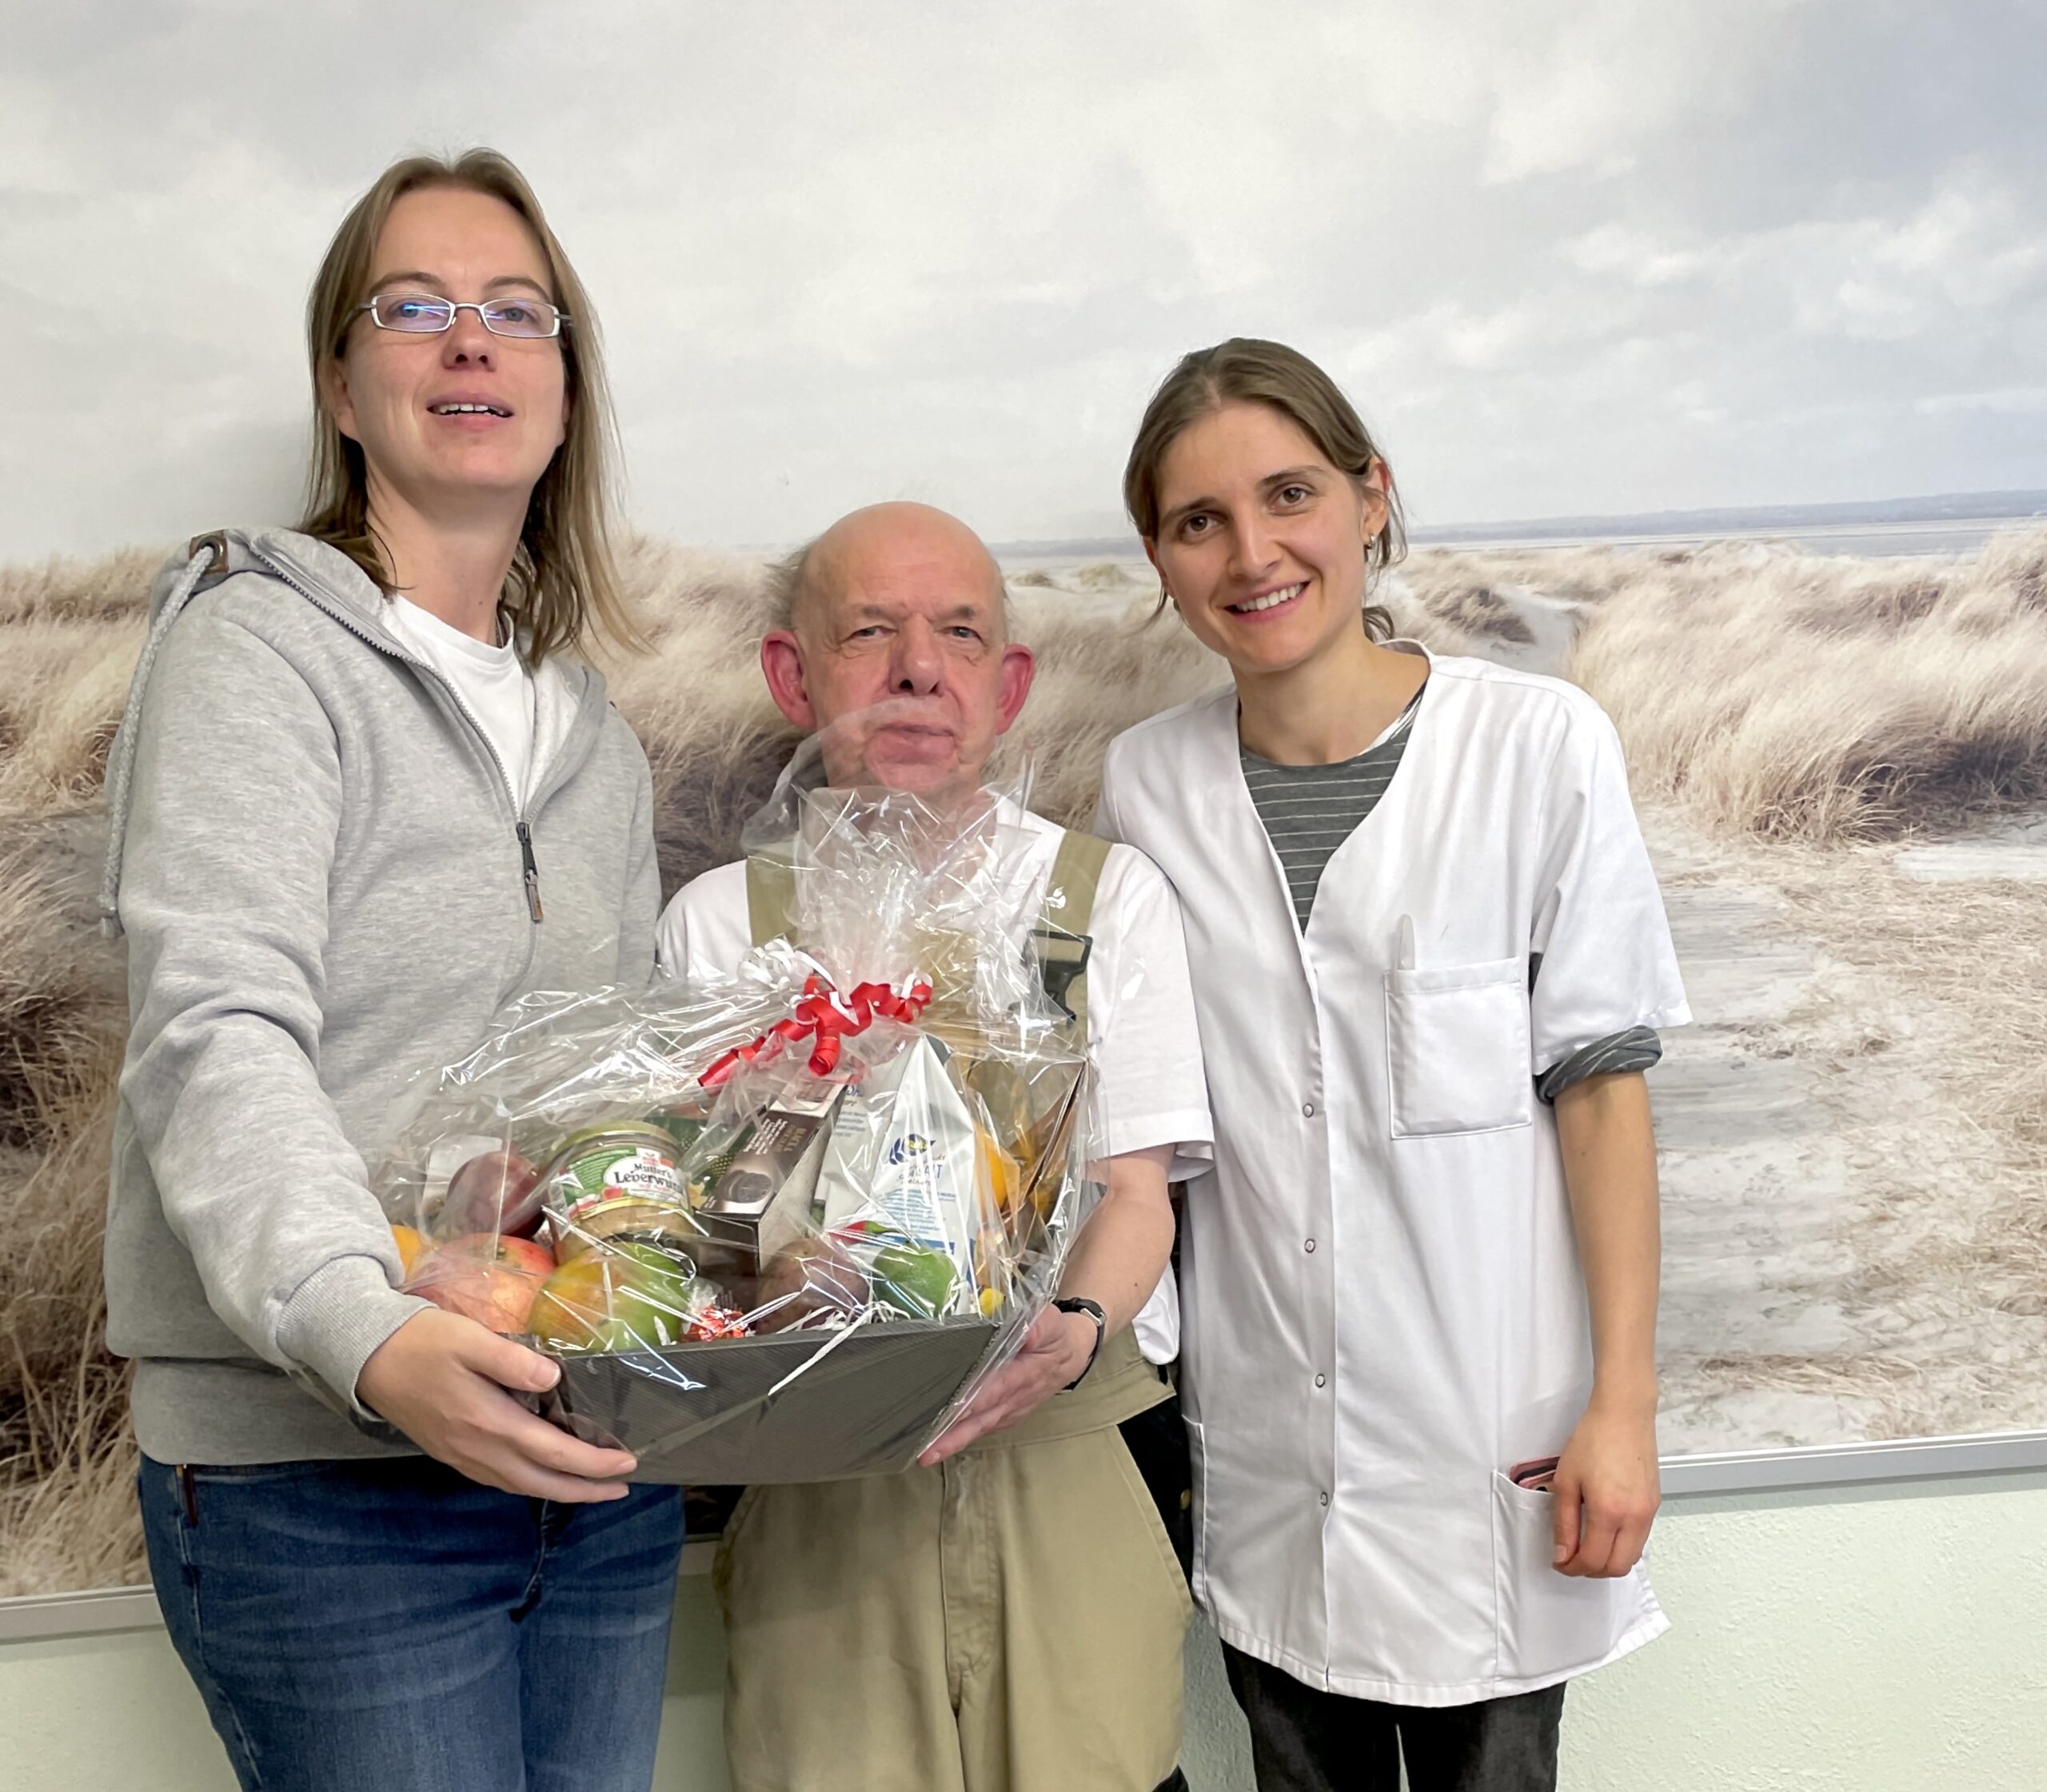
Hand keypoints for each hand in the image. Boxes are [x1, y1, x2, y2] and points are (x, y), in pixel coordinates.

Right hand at [356, 1308, 638, 1501]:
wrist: (367, 1356)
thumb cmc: (423, 1342)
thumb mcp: (470, 1340)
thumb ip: (513, 1361)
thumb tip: (554, 1379)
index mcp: (488, 1423)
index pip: (553, 1453)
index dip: (594, 1463)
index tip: (627, 1464)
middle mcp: (477, 1450)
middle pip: (541, 1483)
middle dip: (585, 1490)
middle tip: (622, 1488)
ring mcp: (462, 1456)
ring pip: (520, 1486)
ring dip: (560, 1490)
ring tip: (592, 1487)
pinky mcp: (451, 1453)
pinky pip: (500, 1480)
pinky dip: (530, 1483)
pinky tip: (542, 1474)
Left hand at [917, 1308, 1096, 1465]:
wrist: (1070, 1356)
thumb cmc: (1054, 1337)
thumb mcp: (1052, 1323)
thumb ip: (1039, 1325)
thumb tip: (1027, 1331)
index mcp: (1026, 1373)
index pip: (997, 1387)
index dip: (975, 1399)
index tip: (953, 1409)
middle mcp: (1016, 1398)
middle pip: (982, 1418)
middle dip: (955, 1434)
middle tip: (927, 1450)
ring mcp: (1010, 1410)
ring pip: (979, 1428)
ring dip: (953, 1442)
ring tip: (925, 1454)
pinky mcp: (1004, 1415)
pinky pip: (981, 1428)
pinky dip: (960, 1438)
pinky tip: (939, 1444)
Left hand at [1550, 1396, 1659, 1577]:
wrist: (1624, 1415)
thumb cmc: (1592, 1440)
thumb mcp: (1566, 1480)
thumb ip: (1564, 1523)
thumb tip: (1562, 1555)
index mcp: (1608, 1512)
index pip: (1593, 1560)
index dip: (1572, 1568)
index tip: (1559, 1562)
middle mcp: (1634, 1518)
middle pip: (1617, 1567)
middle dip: (1592, 1570)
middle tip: (1572, 1558)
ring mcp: (1648, 1513)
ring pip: (1632, 1557)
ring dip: (1609, 1560)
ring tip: (1587, 1545)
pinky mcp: (1655, 1505)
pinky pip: (1640, 1540)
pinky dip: (1622, 1546)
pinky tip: (1604, 1531)